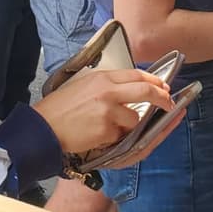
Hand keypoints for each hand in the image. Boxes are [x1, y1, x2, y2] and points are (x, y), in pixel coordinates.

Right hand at [32, 67, 172, 155]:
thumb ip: (106, 85)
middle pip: (145, 90)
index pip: (136, 74)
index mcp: (102, 77)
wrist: (44, 126)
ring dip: (128, 124)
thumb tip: (129, 89)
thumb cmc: (60, 107)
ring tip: (106, 126)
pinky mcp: (107, 130)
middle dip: (161, 97)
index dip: (153, 80)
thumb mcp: (83, 85)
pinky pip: (120, 135)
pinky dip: (113, 137)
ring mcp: (109, 110)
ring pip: (135, 118)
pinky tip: (96, 134)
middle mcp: (108, 91)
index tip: (163, 85)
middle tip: (169, 102)